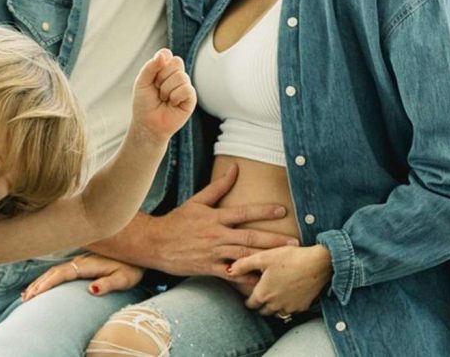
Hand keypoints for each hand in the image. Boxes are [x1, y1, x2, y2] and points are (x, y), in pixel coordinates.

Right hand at [21, 254, 143, 301]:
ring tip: (27, 294)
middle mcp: (81, 259)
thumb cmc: (133, 268)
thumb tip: (91, 290)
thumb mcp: (124, 278)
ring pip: (56, 269)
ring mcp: (81, 259)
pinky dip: (49, 277)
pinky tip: (42, 283)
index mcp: (88, 264)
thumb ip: (108, 283)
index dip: (47, 284)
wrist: (142, 249)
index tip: (34, 294)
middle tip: (25, 298)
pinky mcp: (83, 261)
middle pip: (54, 271)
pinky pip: (61, 269)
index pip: (62, 274)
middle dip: (39, 284)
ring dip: (41, 281)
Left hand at [131, 49, 195, 141]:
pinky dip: (175, 97)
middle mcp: (176, 75)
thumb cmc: (144, 104)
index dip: (159, 62)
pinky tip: (172, 104)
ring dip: (166, 90)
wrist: (147, 124)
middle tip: (157, 89)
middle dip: (162, 76)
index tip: (152, 76)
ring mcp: (184, 86)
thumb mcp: (141, 82)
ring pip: (181, 76)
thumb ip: (150, 67)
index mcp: (164, 69)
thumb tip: (162, 55)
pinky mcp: (191, 98)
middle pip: (177, 62)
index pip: (166, 53)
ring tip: (163, 99)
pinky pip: (187, 89)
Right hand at [139, 164, 299, 279]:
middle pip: (249, 237)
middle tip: (294, 242)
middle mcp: (216, 235)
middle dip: (273, 240)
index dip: (263, 211)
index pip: (243, 212)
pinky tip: (260, 281)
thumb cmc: (178, 221)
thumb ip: (218, 186)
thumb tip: (235, 167)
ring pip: (243, 255)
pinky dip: (245, 278)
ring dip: (264, 258)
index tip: (282, 210)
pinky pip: (230, 275)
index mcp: (215, 217)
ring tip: (283, 260)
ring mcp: (213, 253)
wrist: (155, 243)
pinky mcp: (209, 268)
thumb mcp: (197, 201)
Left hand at [227, 244, 331, 315]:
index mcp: (263, 294)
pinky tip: (290, 293)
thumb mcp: (263, 257)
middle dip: (260, 305)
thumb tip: (229, 270)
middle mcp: (275, 305)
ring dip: (274, 306)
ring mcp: (290, 307)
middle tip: (260, 295)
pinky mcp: (303, 307)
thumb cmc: (289, 258)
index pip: (250, 304)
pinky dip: (288, 304)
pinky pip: (291, 310)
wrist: (318, 264)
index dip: (248, 300)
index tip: (248, 296)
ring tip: (275, 294)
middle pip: (263, 311)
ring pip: (277, 312)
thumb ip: (244, 264)